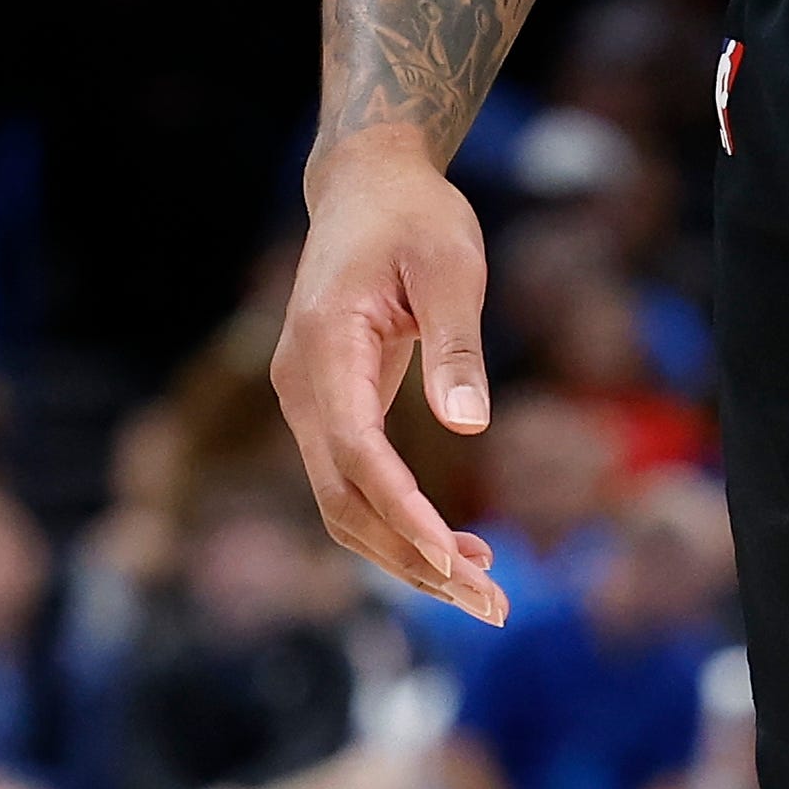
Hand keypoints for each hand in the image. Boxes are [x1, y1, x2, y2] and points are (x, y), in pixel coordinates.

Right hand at [272, 126, 507, 622]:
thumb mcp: (450, 264)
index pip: (354, 450)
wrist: (369, 184)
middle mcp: (300, 386)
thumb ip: (455, 342)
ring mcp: (307, 401)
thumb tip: (470, 424)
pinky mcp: (326, 407)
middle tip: (487, 604)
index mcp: (324, 346)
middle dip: (410, 558)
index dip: (399, 509)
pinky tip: (453, 548)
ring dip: (405, 554)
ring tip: (482, 590)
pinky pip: (354, 483)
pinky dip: (398, 522)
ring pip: (345, 504)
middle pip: (344, 499)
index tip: (447, 556)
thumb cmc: (415, 216)